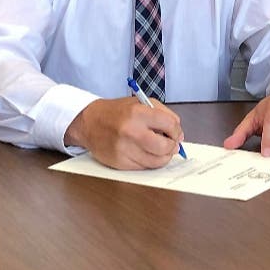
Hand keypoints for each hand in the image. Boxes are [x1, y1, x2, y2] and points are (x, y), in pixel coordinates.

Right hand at [64, 97, 182, 169]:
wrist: (90, 122)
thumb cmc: (117, 112)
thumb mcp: (141, 103)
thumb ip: (164, 114)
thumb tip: (179, 133)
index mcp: (138, 112)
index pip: (169, 125)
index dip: (177, 130)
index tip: (176, 133)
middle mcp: (131, 131)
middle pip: (164, 146)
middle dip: (172, 146)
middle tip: (172, 144)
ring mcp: (124, 149)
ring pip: (156, 161)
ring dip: (163, 157)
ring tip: (160, 149)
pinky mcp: (120, 163)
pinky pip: (144, 167)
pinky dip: (149, 162)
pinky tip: (146, 153)